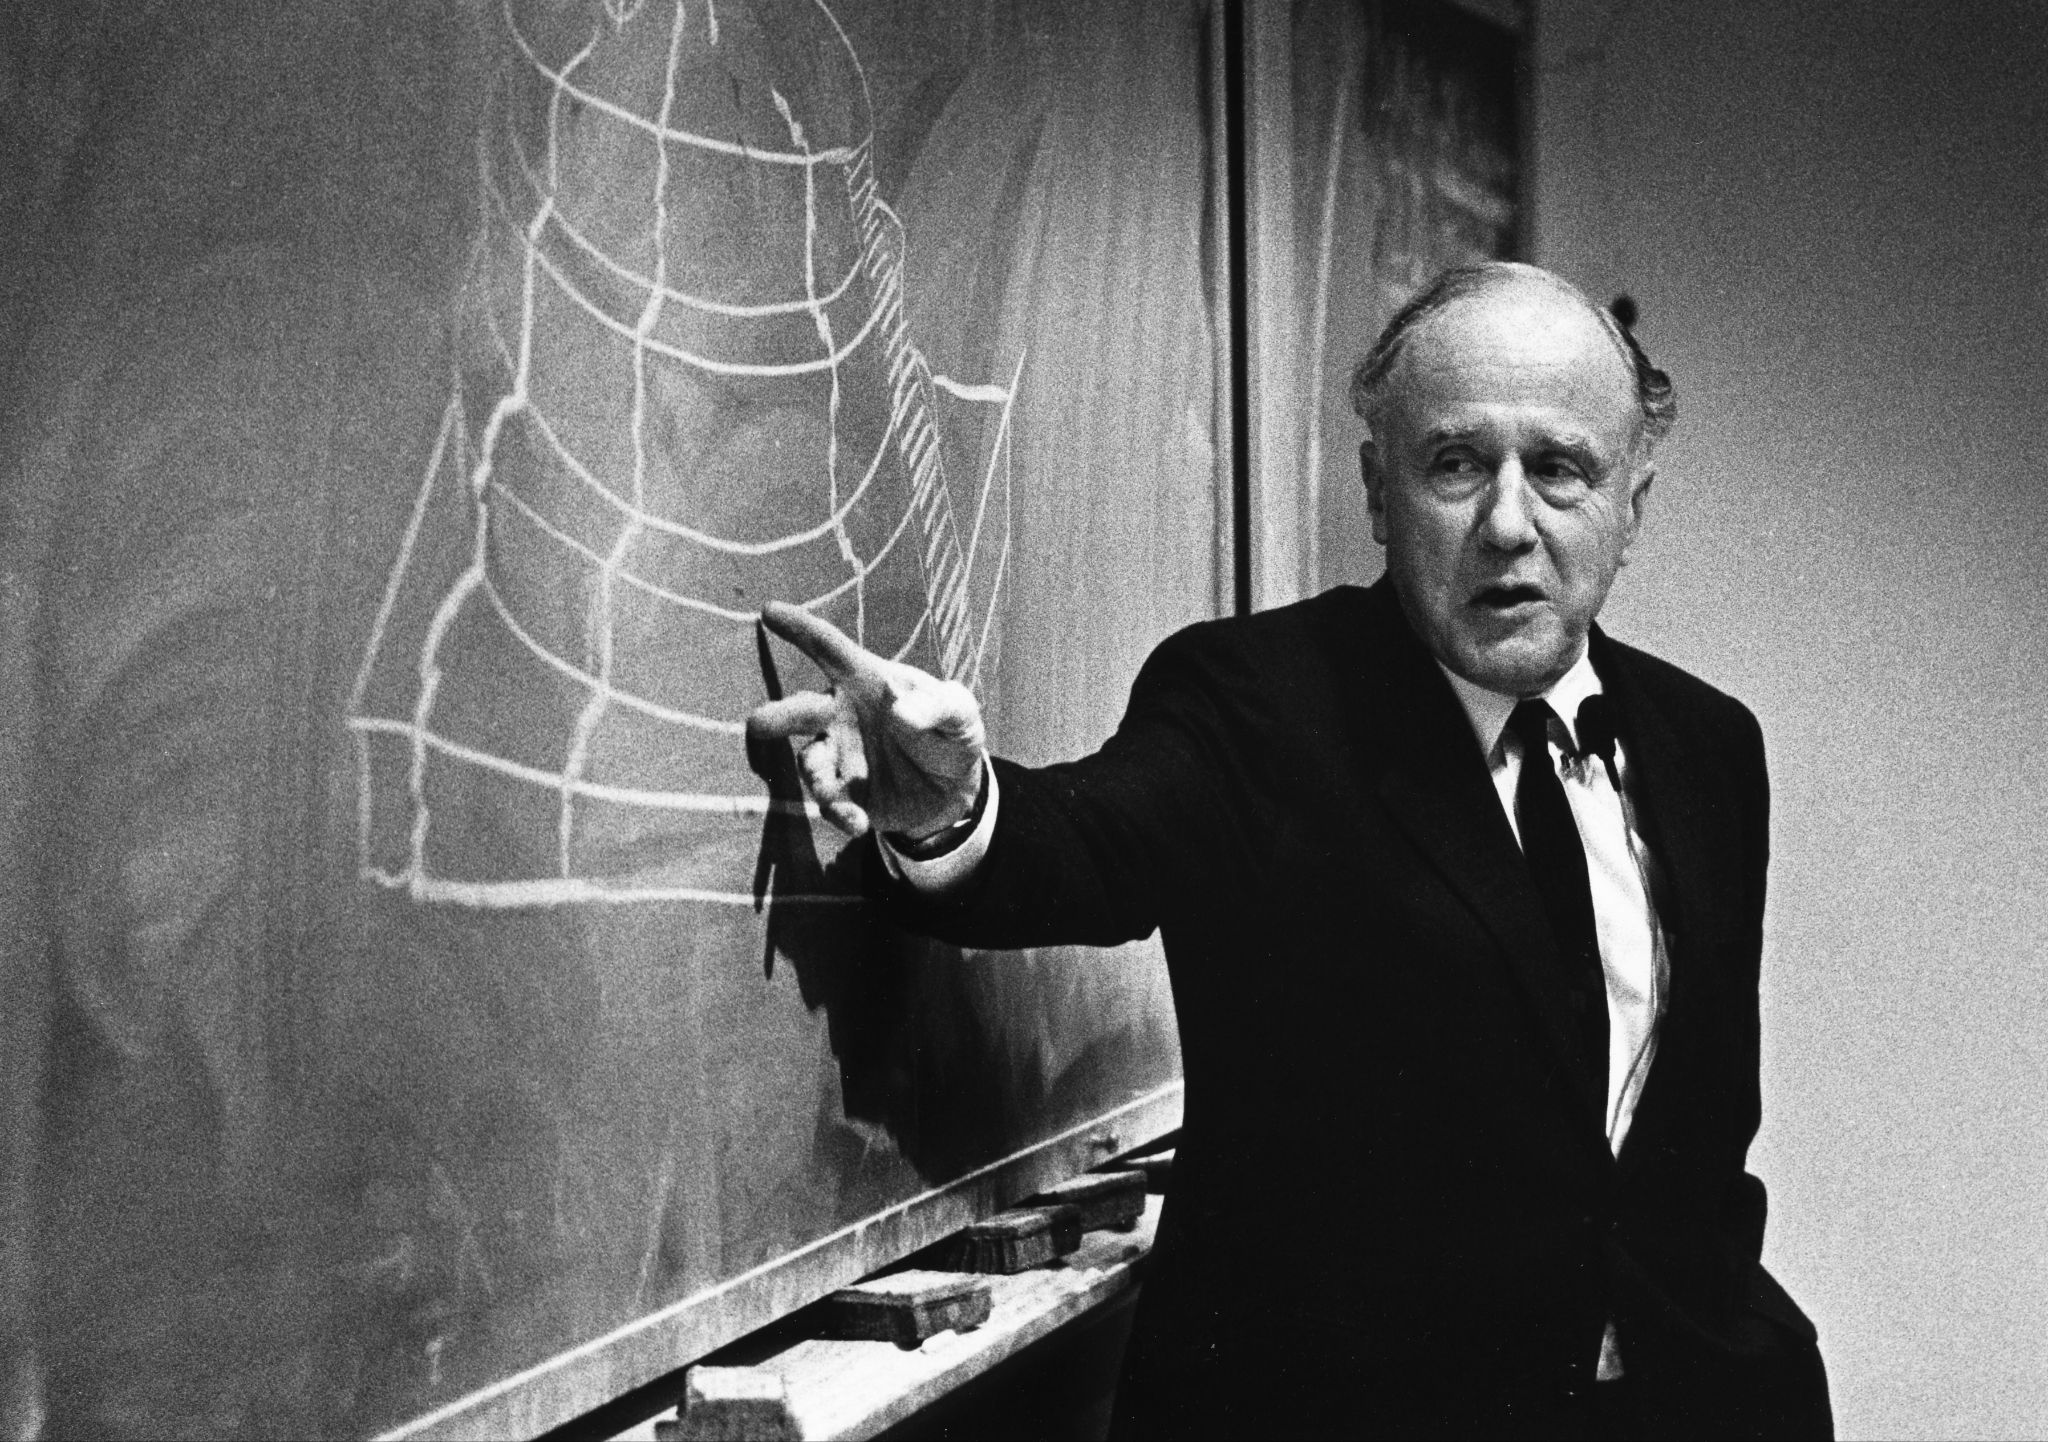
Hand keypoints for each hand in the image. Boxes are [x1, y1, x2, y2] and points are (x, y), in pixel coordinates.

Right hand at [747, 601, 986, 838]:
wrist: (952, 790)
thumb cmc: (948, 733)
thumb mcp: (959, 715)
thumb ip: (938, 707)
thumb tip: (898, 710)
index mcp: (864, 680)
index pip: (829, 649)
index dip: (801, 630)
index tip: (769, 612)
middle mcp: (839, 714)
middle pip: (799, 711)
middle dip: (775, 717)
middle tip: (758, 724)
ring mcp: (837, 755)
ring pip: (809, 762)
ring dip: (815, 777)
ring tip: (828, 791)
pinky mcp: (843, 794)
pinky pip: (830, 803)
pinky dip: (839, 814)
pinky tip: (857, 823)